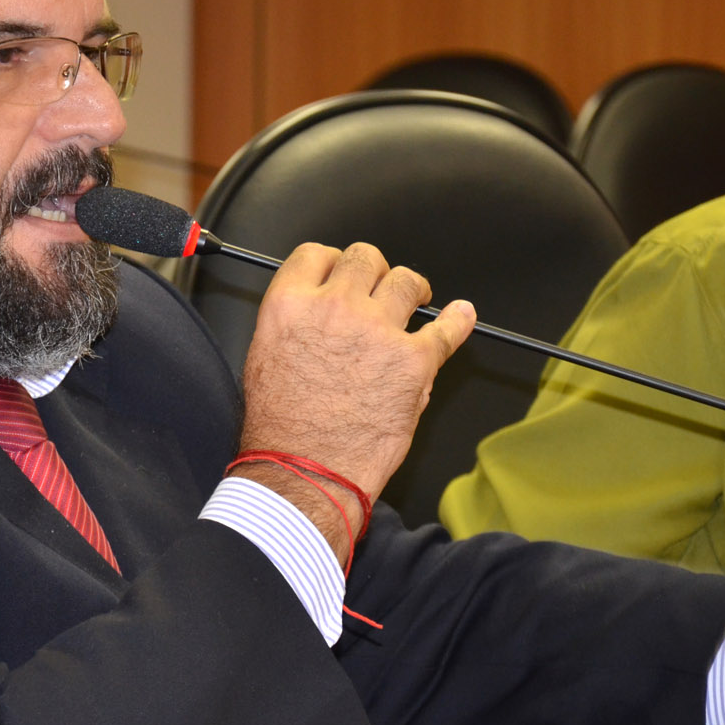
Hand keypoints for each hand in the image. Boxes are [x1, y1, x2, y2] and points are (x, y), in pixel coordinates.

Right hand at [235, 242, 474, 551]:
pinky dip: (459, 319)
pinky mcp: (415, 360)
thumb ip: (293, 322)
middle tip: (380, 288)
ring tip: (417, 300)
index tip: (340, 271)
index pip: (315, 254)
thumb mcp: (263, 357)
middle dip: (373, 271)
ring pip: (406, 281)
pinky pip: (448, 327)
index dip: (332, 261)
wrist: (305, 469)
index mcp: (290, 305)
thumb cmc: (282, 428)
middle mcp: (335, 307)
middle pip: (364, 259)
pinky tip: (460, 315)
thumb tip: (316, 313)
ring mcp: (379, 330)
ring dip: (412, 289)